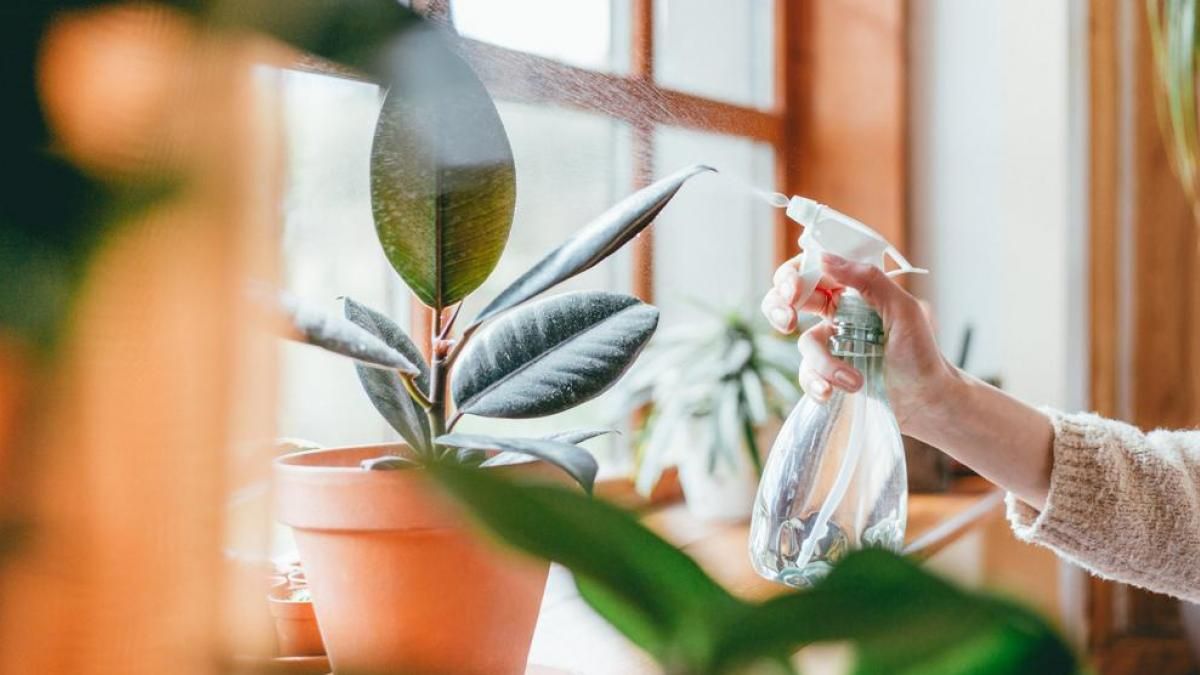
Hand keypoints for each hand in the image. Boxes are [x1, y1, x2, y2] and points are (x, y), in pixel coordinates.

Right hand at [761, 252, 954, 432]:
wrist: (927, 400)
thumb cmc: (922, 353)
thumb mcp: (903, 309)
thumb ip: (868, 280)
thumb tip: (825, 259)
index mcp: (852, 291)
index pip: (812, 271)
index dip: (793, 276)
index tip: (793, 290)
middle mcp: (836, 315)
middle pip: (787, 300)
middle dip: (779, 307)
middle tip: (788, 321)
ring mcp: (830, 345)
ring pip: (804, 344)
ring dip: (824, 363)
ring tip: (853, 379)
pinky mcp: (827, 374)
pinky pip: (807, 375)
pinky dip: (817, 384)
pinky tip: (835, 392)